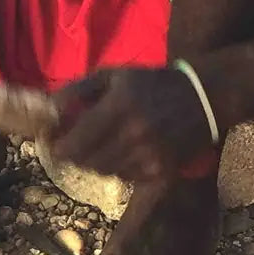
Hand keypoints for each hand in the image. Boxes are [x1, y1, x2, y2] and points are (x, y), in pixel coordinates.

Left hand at [49, 67, 222, 181]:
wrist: (204, 96)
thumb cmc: (152, 83)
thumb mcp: (113, 75)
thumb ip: (77, 90)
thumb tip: (49, 110)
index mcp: (119, 106)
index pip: (77, 141)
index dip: (60, 148)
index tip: (54, 146)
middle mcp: (135, 134)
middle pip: (88, 162)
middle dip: (77, 155)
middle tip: (76, 146)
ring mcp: (151, 156)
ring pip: (106, 172)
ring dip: (97, 162)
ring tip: (104, 146)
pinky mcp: (164, 171)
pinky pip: (127, 179)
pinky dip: (118, 170)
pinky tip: (122, 156)